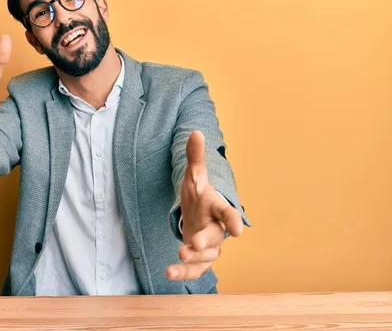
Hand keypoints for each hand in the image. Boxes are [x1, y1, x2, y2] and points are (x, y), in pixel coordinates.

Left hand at [166, 130, 243, 280]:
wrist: (197, 215)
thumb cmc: (198, 196)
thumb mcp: (194, 177)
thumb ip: (195, 157)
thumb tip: (195, 131)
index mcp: (218, 208)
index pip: (228, 213)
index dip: (233, 220)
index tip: (237, 230)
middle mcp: (217, 229)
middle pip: (215, 238)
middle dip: (205, 241)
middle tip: (193, 244)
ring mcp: (209, 247)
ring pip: (206, 257)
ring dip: (192, 260)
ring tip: (177, 256)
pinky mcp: (199, 260)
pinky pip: (195, 270)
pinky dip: (183, 273)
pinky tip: (168, 274)